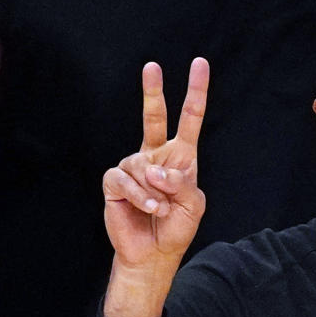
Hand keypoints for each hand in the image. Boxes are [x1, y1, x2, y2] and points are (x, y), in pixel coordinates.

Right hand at [102, 58, 209, 268]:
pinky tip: (147, 208)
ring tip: (161, 210)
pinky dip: (139, 196)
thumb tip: (155, 170)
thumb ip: (182, 183)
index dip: (195, 93)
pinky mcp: (115, 182)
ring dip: (156, 192)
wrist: (154, 253)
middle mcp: (156, 156)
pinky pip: (125, 180)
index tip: (200, 64)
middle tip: (153, 65)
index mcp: (181, 158)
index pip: (189, 120)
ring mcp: (134, 167)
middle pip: (154, 117)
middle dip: (153, 91)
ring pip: (143, 166)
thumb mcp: (193, 205)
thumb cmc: (177, 227)